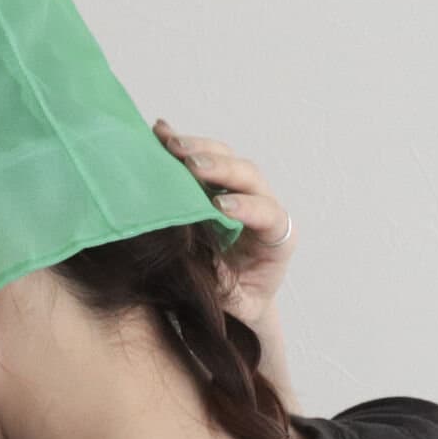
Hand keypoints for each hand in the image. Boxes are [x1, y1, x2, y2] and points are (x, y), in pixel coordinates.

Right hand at [153, 119, 296, 330]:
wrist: (241, 298)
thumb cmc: (242, 304)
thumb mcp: (239, 305)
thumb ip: (227, 288)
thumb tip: (201, 265)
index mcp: (277, 238)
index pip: (269, 214)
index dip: (246, 207)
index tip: (220, 208)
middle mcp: (263, 206)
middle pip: (248, 175)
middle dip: (219, 167)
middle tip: (190, 165)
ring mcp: (240, 191)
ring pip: (227, 159)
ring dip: (197, 149)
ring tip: (169, 144)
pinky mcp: (218, 185)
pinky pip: (204, 158)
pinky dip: (182, 146)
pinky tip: (160, 133)